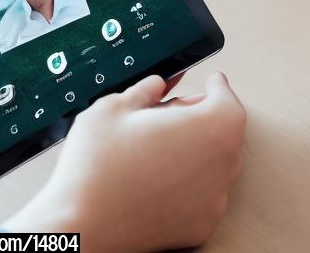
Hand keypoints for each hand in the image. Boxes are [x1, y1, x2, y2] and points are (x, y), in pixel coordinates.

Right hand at [6, 73, 245, 252]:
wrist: (82, 227)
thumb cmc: (95, 170)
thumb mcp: (113, 107)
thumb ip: (145, 90)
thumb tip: (156, 86)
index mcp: (211, 127)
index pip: (227, 99)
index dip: (216, 87)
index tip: (212, 82)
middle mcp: (222, 165)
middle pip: (224, 132)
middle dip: (203, 119)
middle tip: (172, 116)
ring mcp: (213, 200)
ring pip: (214, 166)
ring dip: (196, 153)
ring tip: (157, 151)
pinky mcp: (201, 226)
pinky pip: (202, 198)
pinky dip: (187, 187)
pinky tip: (157, 182)